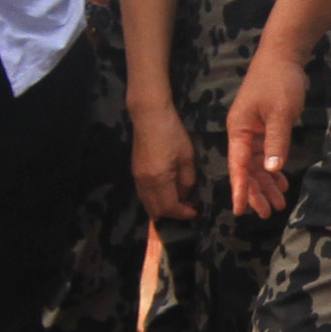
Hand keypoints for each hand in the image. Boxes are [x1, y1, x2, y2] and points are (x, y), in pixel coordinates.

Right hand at [130, 102, 196, 220]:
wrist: (149, 117)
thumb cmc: (172, 134)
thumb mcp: (187, 158)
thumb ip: (188, 181)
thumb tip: (187, 197)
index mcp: (159, 180)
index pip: (170, 208)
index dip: (183, 213)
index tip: (195, 212)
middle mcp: (145, 184)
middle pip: (156, 211)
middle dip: (173, 214)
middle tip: (187, 208)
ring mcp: (137, 179)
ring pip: (148, 205)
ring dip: (163, 208)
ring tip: (179, 202)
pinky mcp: (135, 173)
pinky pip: (144, 195)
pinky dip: (155, 200)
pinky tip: (167, 193)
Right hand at [226, 47, 308, 218]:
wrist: (283, 56)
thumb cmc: (278, 81)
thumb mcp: (280, 112)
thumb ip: (277, 141)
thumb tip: (271, 170)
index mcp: (239, 130)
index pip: (237, 165)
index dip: (239, 189)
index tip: (240, 210)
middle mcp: (242, 134)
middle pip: (245, 170)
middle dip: (255, 192)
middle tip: (268, 214)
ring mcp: (253, 131)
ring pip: (256, 165)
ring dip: (266, 184)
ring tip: (279, 204)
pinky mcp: (265, 129)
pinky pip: (266, 155)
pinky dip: (274, 169)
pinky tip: (281, 182)